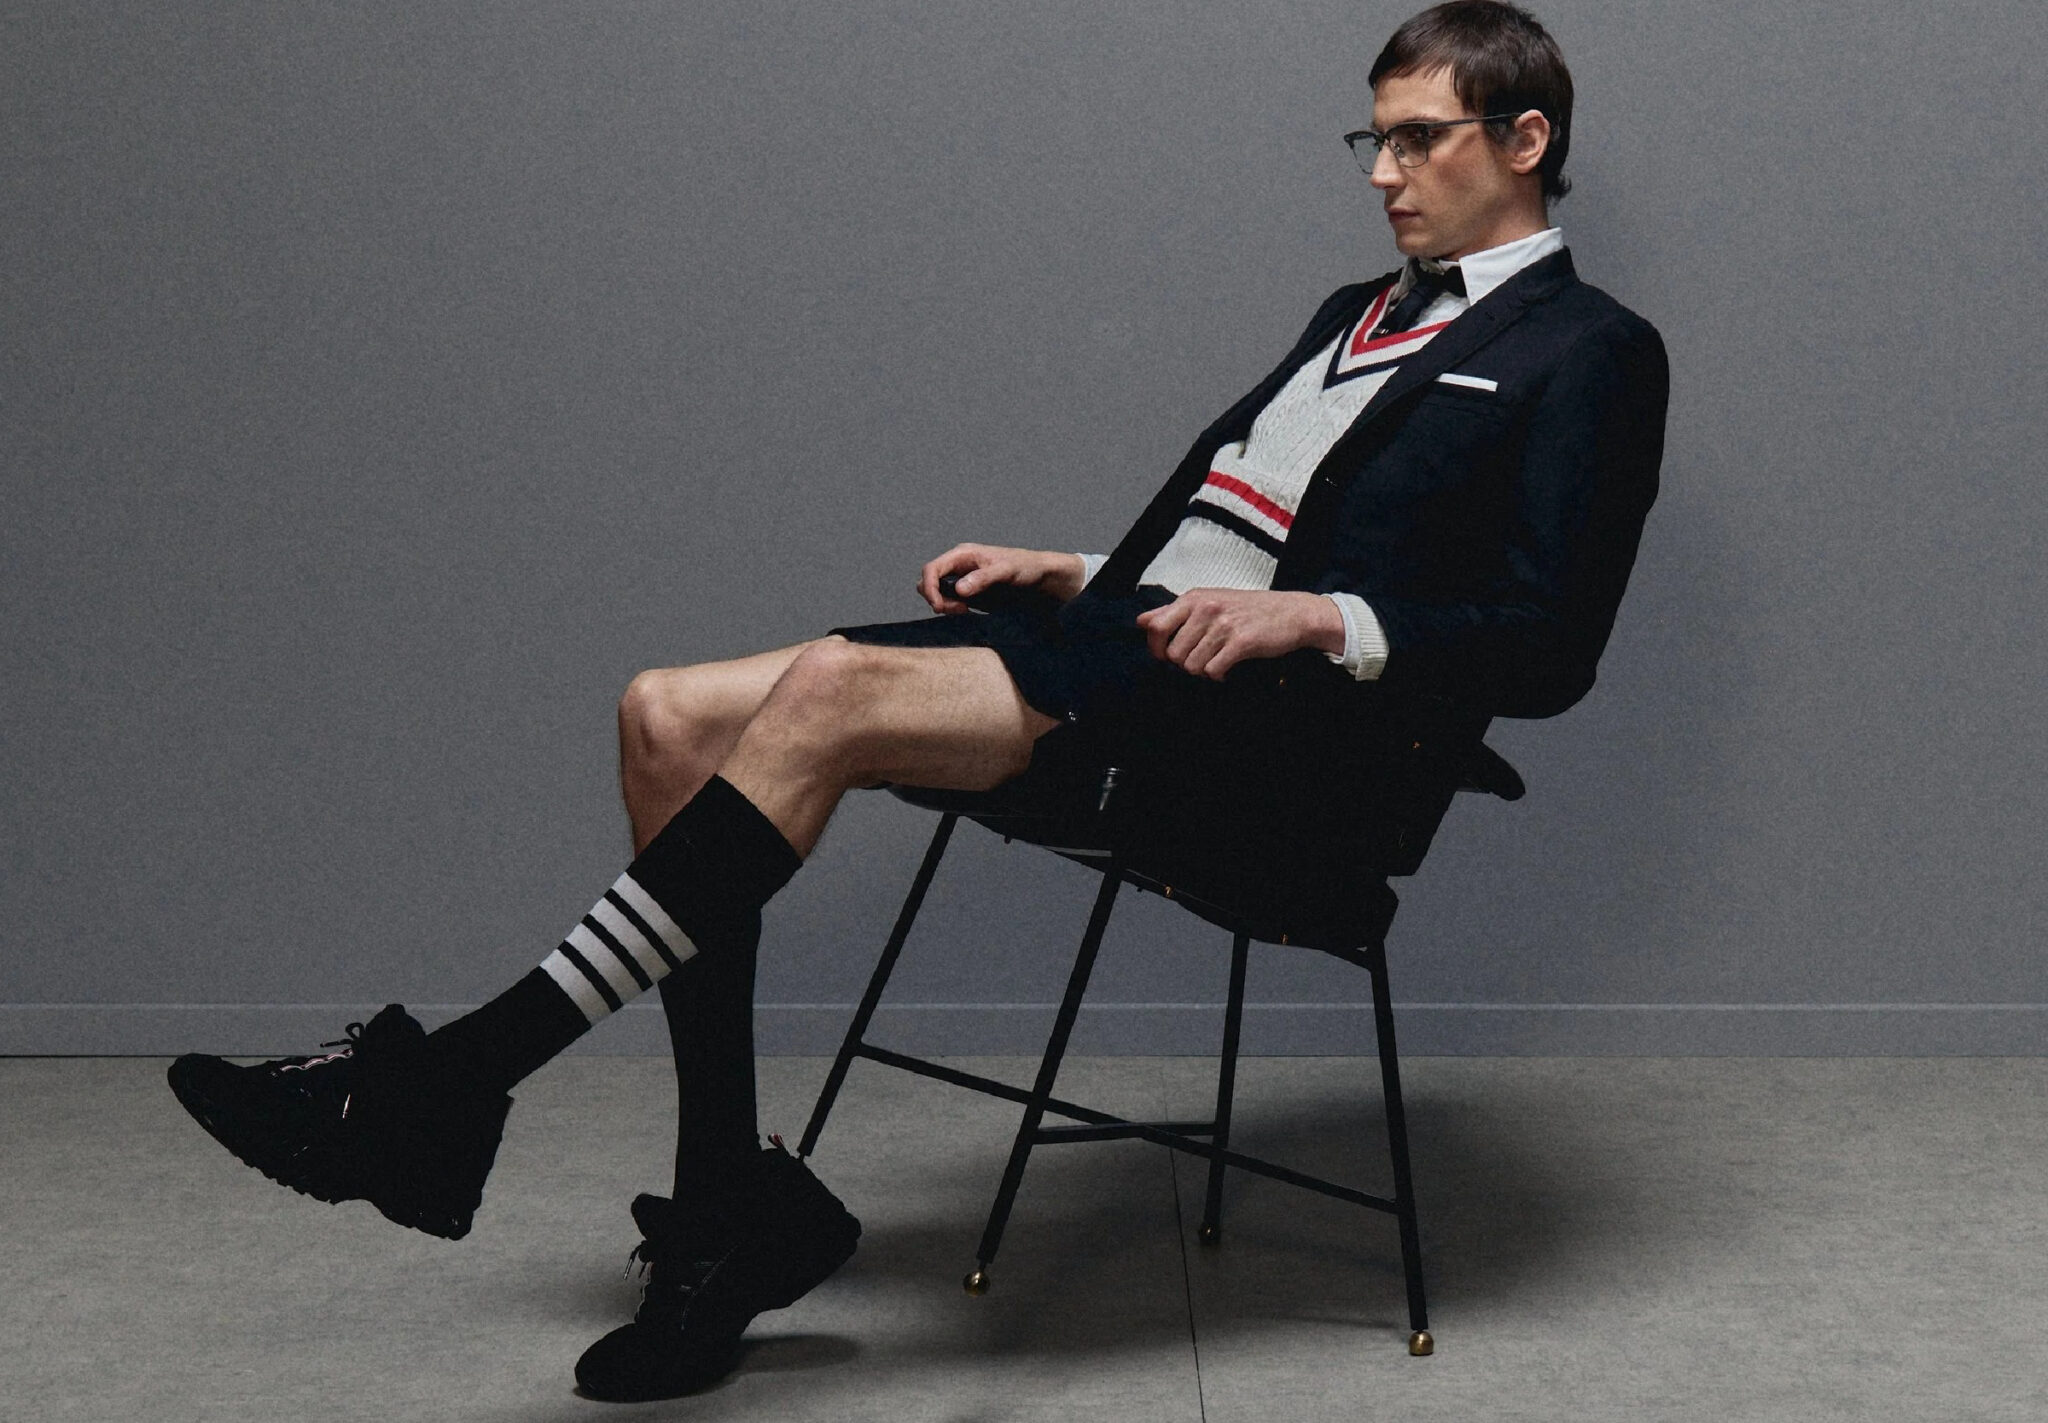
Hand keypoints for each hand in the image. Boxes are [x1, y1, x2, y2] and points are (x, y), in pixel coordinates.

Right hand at [917, 544, 1085, 612]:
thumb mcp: (1005, 571)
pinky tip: (967, 610)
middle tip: (957, 610)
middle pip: (928, 580)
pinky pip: (948, 599)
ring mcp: (961, 578)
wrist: (1038, 575)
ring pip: (936, 591)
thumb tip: (958, 589)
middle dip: (935, 597)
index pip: (931, 569)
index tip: (939, 606)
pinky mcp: (967, 591)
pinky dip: (950, 608)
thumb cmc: (1024, 567)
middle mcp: (958, 565)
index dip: (929, 588)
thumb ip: (982, 578)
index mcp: (962, 554)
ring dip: (943, 604)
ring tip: (963, 610)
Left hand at [1135, 588, 1342, 679]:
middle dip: (1185, 663)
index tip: (1167, 655)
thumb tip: (1140, 621)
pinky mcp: (1241, 642)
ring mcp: (1223, 625)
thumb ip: (1172, 612)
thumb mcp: (1208, 601)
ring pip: (1192, 666)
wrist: (1291, 613)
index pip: (1155, 627)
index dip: (1156, 648)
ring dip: (1204, 670)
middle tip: (1203, 657)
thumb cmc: (1248, 609)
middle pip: (1173, 654)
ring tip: (1218, 660)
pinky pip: (1212, 671)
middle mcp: (1206, 608)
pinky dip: (1219, 675)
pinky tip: (1228, 667)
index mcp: (1194, 598)